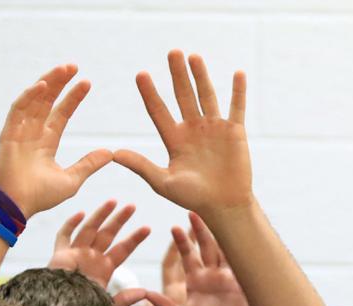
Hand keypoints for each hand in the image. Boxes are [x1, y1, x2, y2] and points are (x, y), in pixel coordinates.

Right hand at [0, 64, 111, 218]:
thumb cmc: (41, 197)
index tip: (87, 83)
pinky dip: (29, 96)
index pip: (61, 113)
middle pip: (47, 101)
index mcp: (45, 142)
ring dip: (48, 83)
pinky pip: (18, 110)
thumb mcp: (72, 179)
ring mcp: (19, 132)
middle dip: (59, 83)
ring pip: (34, 100)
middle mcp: (32, 133)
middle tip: (74, 66)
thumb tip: (110, 153)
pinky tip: (43, 85)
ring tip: (63, 69)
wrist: (19, 207)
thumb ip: (89, 164)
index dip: (73, 97)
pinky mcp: (8, 134)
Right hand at [48, 201, 150, 288]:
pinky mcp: (59, 257)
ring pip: (89, 230)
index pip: (123, 249)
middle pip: (108, 234)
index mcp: (104, 269)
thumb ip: (126, 300)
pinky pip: (64, 237)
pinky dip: (70, 225)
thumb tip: (144, 291)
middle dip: (119, 220)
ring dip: (100, 215)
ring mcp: (75, 255)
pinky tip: (81, 213)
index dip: (134, 238)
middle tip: (132, 206)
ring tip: (114, 201)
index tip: (148, 227)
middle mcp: (91, 258)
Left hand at [114, 52, 252, 215]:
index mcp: (174, 139)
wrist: (225, 206)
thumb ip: (141, 166)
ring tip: (193, 56)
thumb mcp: (163, 183)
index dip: (150, 93)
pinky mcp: (234, 133)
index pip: (158, 110)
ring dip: (201, 76)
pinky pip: (236, 108)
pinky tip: (238, 74)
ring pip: (206, 96)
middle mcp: (193, 129)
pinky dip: (238, 92)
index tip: (141, 74)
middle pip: (182, 95)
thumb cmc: (194, 199)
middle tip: (172, 52)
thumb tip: (113, 153)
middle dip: (177, 74)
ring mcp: (214, 129)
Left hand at [164, 212, 253, 305]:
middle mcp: (210, 278)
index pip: (186, 258)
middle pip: (204, 248)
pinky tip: (233, 230)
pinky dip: (235, 245)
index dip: (181, 243)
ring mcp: (226, 278)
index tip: (174, 228)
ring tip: (211, 214)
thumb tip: (143, 293)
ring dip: (215, 233)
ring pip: (220, 249)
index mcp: (194, 285)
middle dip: (198, 230)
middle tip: (193, 210)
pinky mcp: (240, 282)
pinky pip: (236, 259)